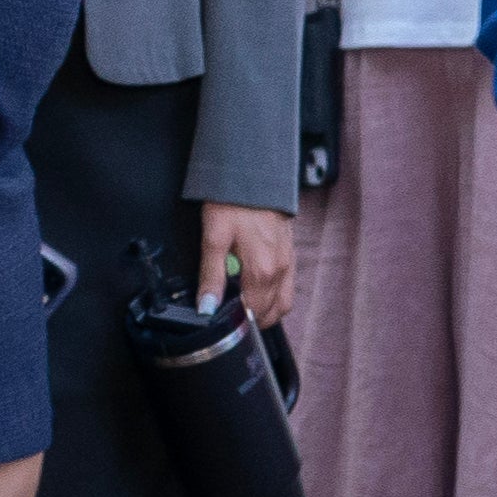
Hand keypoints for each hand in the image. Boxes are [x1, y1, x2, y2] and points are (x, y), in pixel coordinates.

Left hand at [198, 198, 292, 328]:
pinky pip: (287, 288)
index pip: (252, 313)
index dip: (235, 321)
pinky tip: (256, 289)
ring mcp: (288, 263)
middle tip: (228, 313)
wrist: (256, 175)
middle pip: (269, 314)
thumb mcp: (213, 238)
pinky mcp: (290, 255)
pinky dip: (273, 297)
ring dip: (264, 311)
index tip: (220, 318)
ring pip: (282, 304)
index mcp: (261, 271)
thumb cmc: (234, 203)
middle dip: (249, 319)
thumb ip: (210, 276)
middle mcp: (280, 271)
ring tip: (242, 304)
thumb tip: (207, 307)